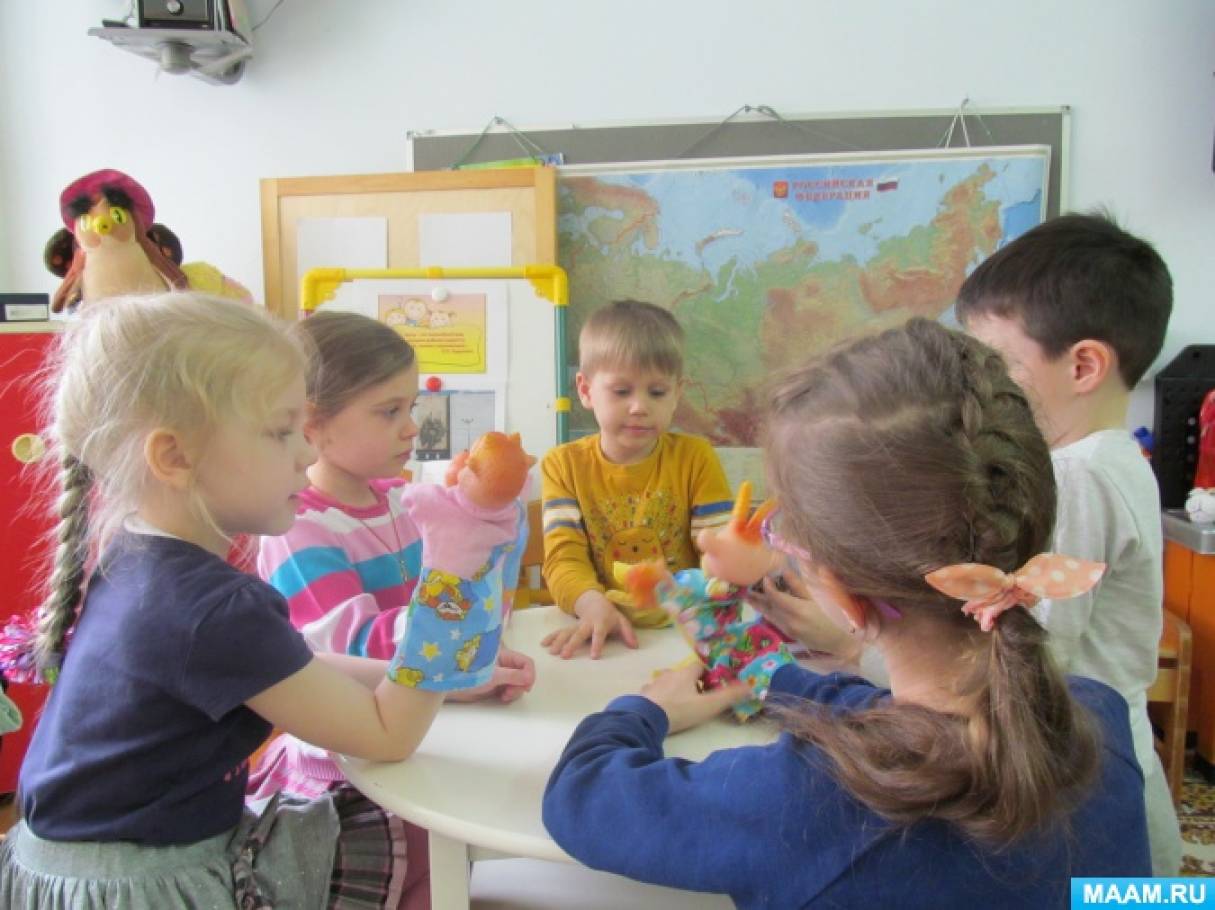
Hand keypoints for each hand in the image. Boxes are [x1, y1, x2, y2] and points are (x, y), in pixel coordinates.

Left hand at [446, 647, 535, 702]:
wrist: (452, 686)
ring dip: (514, 691)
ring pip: (518, 683)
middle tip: (509, 693)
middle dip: (520, 685)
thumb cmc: (470, 675)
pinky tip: (501, 698)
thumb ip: (513, 676)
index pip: (526, 662)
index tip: (526, 687)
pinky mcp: (497, 685)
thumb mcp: (493, 675)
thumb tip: (529, 678)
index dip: (530, 674)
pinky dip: (509, 695)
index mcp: (505, 656)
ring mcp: (502, 675)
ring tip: (503, 696)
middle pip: (524, 674)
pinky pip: (511, 690)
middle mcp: (505, 664)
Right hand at [541, 590, 637, 658]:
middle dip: (571, 644)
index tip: (594, 657)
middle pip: (578, 634)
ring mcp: (577, 625)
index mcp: (601, 623)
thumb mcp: (622, 621)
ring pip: (566, 632)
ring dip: (558, 641)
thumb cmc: (610, 615)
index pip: (599, 634)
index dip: (597, 644)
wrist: (595, 601)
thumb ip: (628, 633)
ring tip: (552, 652)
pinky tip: (544, 644)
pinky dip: (551, 637)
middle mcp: (586, 624)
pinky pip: (560, 631)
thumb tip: (635, 646)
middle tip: (565, 655)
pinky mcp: (570, 627)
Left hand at [641, 662, 751, 733]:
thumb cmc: (680, 710)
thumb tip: (750, 686)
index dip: (708, 675)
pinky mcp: (643, 694)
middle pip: (683, 673)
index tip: (713, 687)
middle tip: (698, 699)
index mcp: (685, 673)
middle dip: (691, 683)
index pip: (700, 666)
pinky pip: (653, 691)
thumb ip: (728, 697)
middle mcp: (669, 673)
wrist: (645, 719)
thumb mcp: (707, 706)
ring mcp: (654, 683)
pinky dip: (659, 696)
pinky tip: (661, 708)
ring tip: (680, 705)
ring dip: (674, 689)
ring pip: (668, 682)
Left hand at [746, 572, 860, 662]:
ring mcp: (788, 630)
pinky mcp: (790, 635)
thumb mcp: (818, 599)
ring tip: (748, 598)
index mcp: (798, 610)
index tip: (764, 578)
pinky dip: (767, 614)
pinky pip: (775, 622)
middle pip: (769, 607)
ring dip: (759, 606)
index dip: (768, 587)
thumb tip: (785, 571)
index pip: (776, 597)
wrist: (839, 642)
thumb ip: (799, 586)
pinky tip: (762, 610)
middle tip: (746, 588)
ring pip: (769, 615)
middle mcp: (789, 621)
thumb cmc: (833, 618)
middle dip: (758, 597)